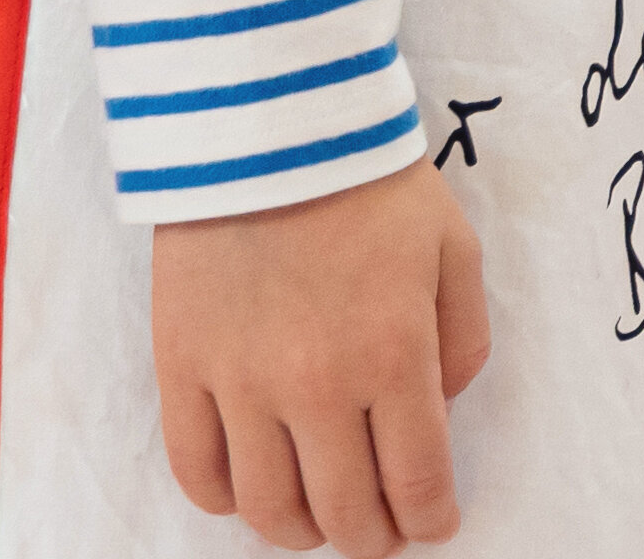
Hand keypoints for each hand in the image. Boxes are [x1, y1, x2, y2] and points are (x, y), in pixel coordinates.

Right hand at [149, 161, 490, 554]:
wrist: (268, 126)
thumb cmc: (370, 183)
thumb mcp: (453, 251)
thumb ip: (462, 341)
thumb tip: (441, 412)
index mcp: (393, 355)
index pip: (416, 480)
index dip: (429, 520)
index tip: (434, 526)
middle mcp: (316, 385)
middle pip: (343, 511)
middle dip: (372, 538)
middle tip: (382, 534)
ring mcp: (241, 384)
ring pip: (267, 509)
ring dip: (300, 532)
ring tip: (320, 521)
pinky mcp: (181, 370)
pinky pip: (197, 471)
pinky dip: (226, 501)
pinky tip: (252, 490)